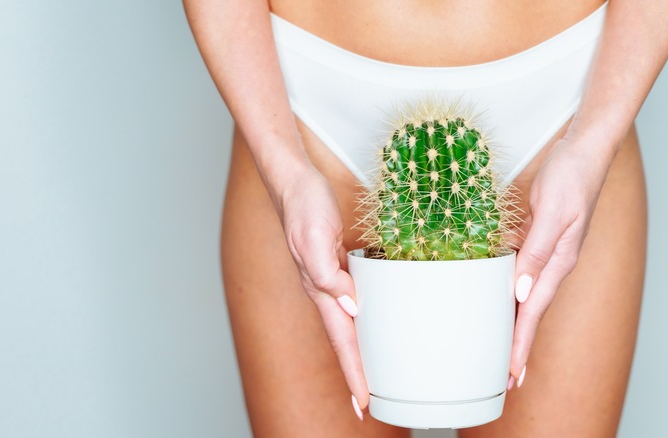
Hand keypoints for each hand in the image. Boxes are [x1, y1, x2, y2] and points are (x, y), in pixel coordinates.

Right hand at [275, 162, 367, 419]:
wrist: (295, 180)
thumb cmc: (303, 206)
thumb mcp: (314, 238)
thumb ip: (327, 275)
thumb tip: (350, 307)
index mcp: (320, 290)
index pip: (341, 341)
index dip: (353, 373)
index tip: (364, 402)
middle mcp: (325, 291)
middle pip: (344, 341)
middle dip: (355, 374)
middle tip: (369, 404)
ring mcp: (330, 280)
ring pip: (348, 324)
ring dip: (359, 352)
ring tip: (372, 376)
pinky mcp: (338, 266)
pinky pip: (353, 302)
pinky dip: (362, 322)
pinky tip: (371, 324)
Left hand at [507, 135, 614, 389]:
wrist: (582, 151)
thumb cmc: (571, 178)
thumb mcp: (553, 214)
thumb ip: (536, 252)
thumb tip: (521, 291)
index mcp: (558, 263)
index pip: (533, 312)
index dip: (521, 344)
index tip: (512, 372)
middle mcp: (552, 264)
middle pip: (530, 313)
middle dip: (519, 345)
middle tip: (506, 377)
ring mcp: (545, 253)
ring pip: (525, 297)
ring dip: (514, 323)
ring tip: (502, 349)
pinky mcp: (537, 240)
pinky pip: (520, 273)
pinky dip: (509, 292)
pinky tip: (499, 300)